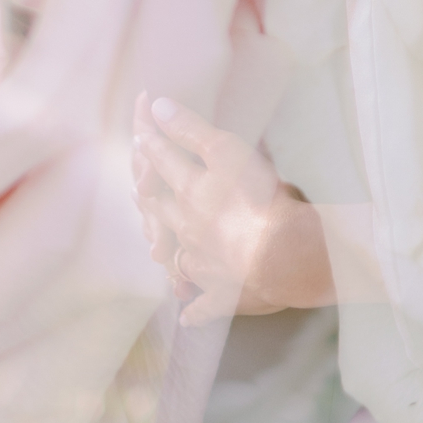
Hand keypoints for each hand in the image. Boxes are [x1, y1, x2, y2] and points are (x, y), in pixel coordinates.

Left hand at [131, 93, 333, 323]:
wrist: (282, 256)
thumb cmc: (259, 201)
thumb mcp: (227, 151)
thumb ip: (192, 129)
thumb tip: (157, 106)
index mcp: (191, 195)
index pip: (165, 167)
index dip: (154, 150)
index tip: (142, 139)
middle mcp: (190, 232)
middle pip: (163, 214)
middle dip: (151, 200)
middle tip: (140, 192)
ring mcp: (204, 267)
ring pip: (178, 260)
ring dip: (168, 254)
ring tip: (160, 251)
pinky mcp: (223, 295)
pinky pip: (204, 305)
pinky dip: (195, 309)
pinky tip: (188, 316)